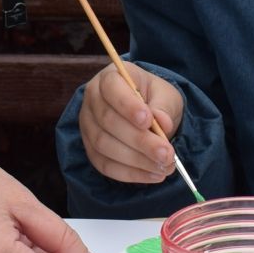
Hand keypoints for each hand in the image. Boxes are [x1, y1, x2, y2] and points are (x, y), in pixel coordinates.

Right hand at [77, 64, 184, 184]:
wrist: (146, 114)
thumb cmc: (154, 99)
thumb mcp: (166, 95)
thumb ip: (164, 107)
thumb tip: (163, 123)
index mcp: (109, 78)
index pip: (111, 88)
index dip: (127, 105)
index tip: (148, 120)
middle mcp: (92, 100)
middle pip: (107, 121)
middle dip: (139, 140)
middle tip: (166, 153)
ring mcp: (87, 126)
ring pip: (104, 145)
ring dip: (136, 160)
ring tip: (164, 166)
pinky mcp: (90, 150)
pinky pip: (105, 165)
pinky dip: (130, 173)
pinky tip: (152, 174)